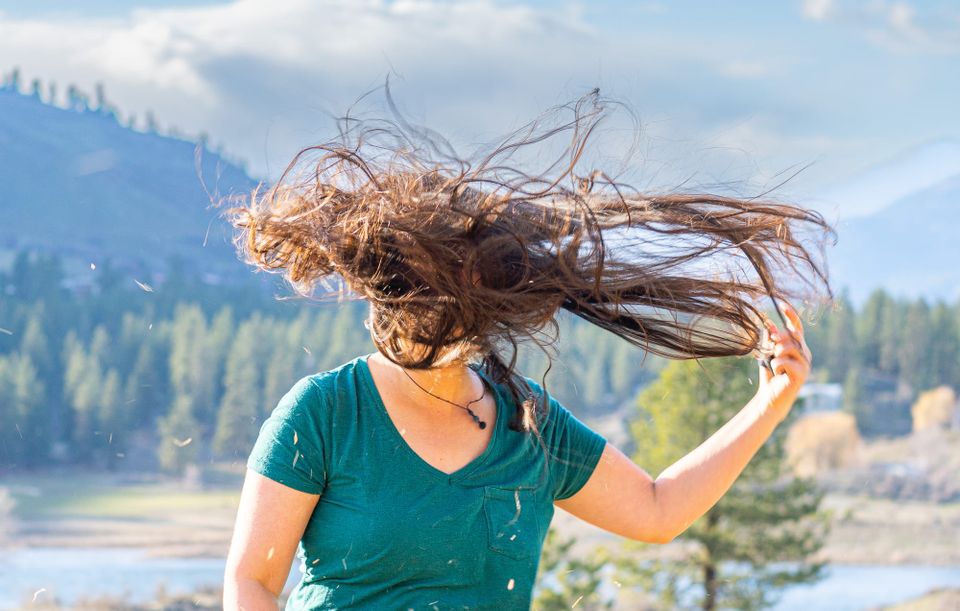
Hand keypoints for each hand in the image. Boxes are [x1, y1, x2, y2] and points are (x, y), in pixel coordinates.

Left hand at [755, 300, 811, 419]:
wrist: (771, 397)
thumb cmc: (770, 375)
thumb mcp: (768, 353)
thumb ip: (769, 339)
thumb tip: (768, 322)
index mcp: (798, 347)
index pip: (796, 328)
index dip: (790, 315)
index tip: (781, 303)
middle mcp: (805, 353)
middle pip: (791, 336)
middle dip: (776, 340)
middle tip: (770, 350)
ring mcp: (806, 363)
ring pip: (786, 347)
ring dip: (775, 355)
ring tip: (775, 365)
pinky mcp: (802, 374)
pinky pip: (782, 361)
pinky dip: (775, 365)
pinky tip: (778, 374)